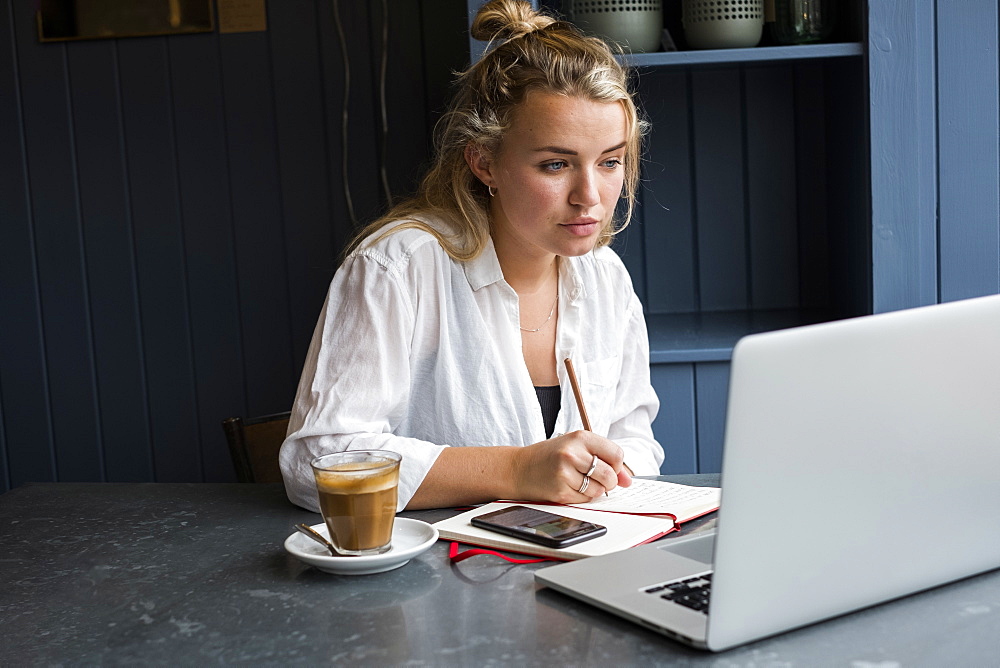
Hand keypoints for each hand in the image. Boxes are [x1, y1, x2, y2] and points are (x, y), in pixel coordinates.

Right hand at [510, 431, 630, 503]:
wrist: (519, 468)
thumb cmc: (550, 457)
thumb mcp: (576, 448)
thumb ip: (603, 459)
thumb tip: (628, 480)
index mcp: (580, 437)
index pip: (616, 454)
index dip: (617, 466)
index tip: (610, 468)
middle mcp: (572, 452)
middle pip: (610, 475)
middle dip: (608, 482)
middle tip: (596, 479)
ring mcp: (565, 472)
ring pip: (599, 490)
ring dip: (594, 491)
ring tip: (578, 481)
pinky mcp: (560, 490)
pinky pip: (585, 500)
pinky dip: (581, 497)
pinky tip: (568, 487)